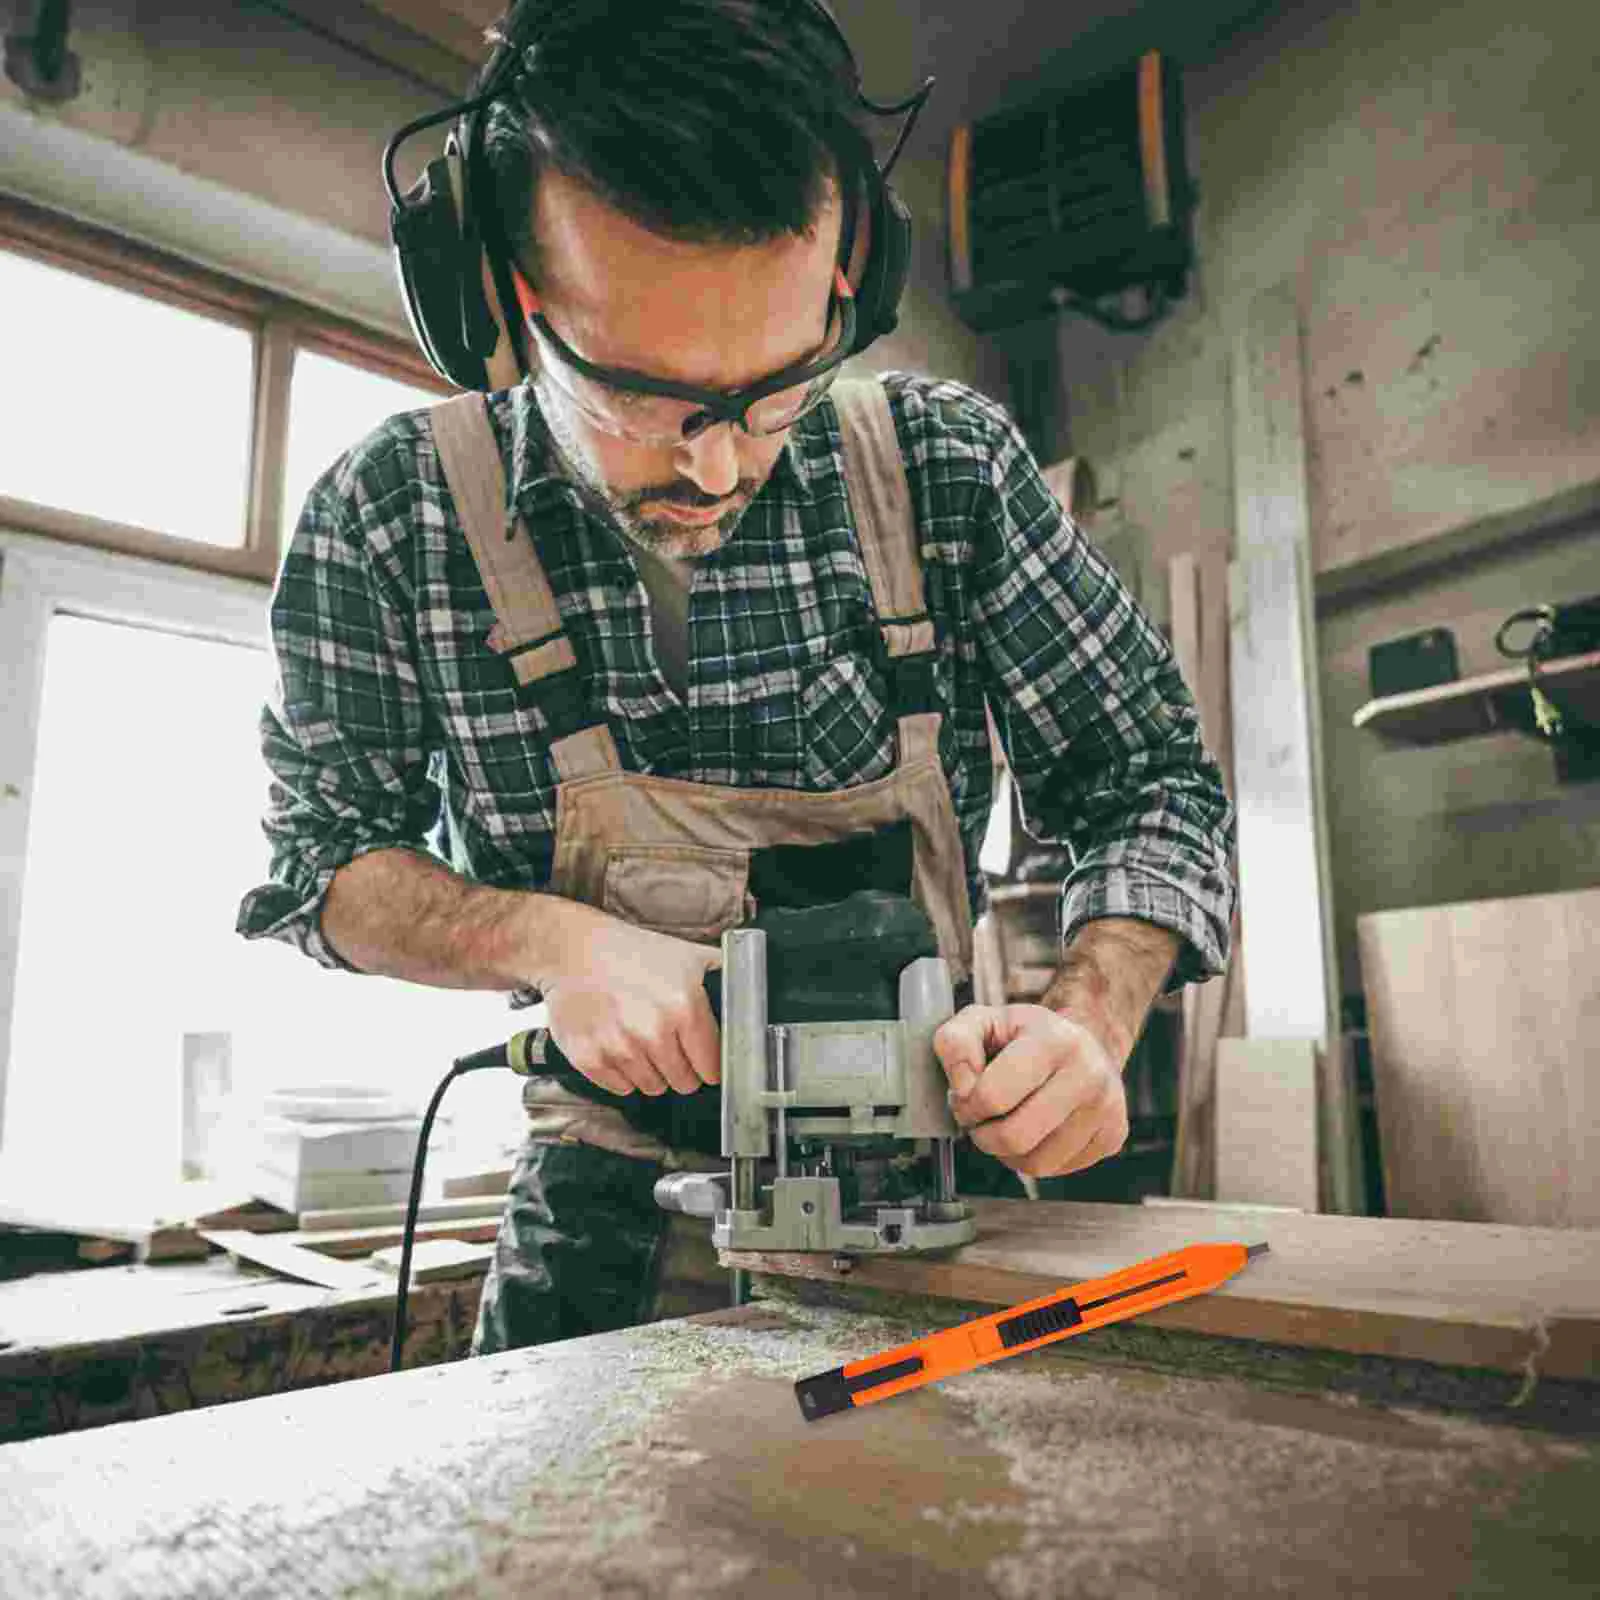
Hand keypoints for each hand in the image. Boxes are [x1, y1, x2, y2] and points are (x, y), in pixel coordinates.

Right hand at [534, 903, 720, 1098]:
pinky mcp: (590, 1058)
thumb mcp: (685, 954)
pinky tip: (618, 1046)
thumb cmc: (631, 952)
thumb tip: (750, 986)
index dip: (709, 1065)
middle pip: (684, 1083)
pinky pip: (621, 1088)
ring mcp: (620, 1048)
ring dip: (651, 1071)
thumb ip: (722, 973)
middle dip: (681, 1069)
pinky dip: (622, 1074)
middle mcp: (654, 1032)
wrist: (573, 950)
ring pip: (652, 1088)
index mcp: (685, 1008)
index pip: (711, 1067)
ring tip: (640, 1040)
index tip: (703, 1060)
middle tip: (668, 1045)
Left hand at [933, 1003, 1128, 1178]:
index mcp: (1054, 1041)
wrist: (1084, 1041)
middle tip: (980, 1117)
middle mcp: (1089, 1075)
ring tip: (1005, 1122)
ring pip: (1035, 1164)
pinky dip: (1032, 1158)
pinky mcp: (1113, 1137)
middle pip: (1014, 1138)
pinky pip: (1056, 1171)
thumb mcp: (982, 1021)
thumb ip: (955, 1042)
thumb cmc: (1027, 1035)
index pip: (993, 1097)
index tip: (966, 1095)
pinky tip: (1032, 1131)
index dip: (966, 1104)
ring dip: (1006, 1151)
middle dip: (983, 1135)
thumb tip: (963, 1088)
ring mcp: (1106, 1109)